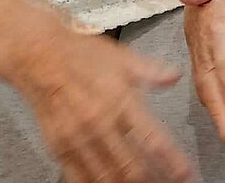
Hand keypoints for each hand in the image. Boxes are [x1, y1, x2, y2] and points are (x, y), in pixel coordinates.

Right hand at [0, 9, 196, 182]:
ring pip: (107, 177)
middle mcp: (100, 123)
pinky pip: (79, 177)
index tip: (186, 175)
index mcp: (120, 100)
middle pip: (132, 166)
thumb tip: (175, 77)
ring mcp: (78, 138)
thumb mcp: (122, 57)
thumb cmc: (81, 54)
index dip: (172, 161)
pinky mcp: (59, 147)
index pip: (153, 140)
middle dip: (153, 181)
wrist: (38, 55)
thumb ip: (151, 71)